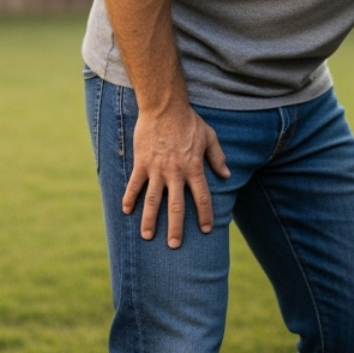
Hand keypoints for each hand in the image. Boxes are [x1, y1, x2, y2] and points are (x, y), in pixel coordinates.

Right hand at [122, 105, 229, 247]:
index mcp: (194, 167)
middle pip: (176, 206)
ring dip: (149, 220)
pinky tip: (126, 211)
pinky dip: (129, 198)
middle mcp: (175, 172)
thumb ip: (217, 157)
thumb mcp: (209, 137)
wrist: (164, 107)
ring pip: (153, 200)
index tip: (206, 230)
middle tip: (174, 246)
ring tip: (148, 236)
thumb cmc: (189, 121)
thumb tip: (227, 175)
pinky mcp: (141, 163)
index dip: (205, 214)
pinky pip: (134, 185)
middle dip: (176, 228)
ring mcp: (156, 169)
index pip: (202, 197)